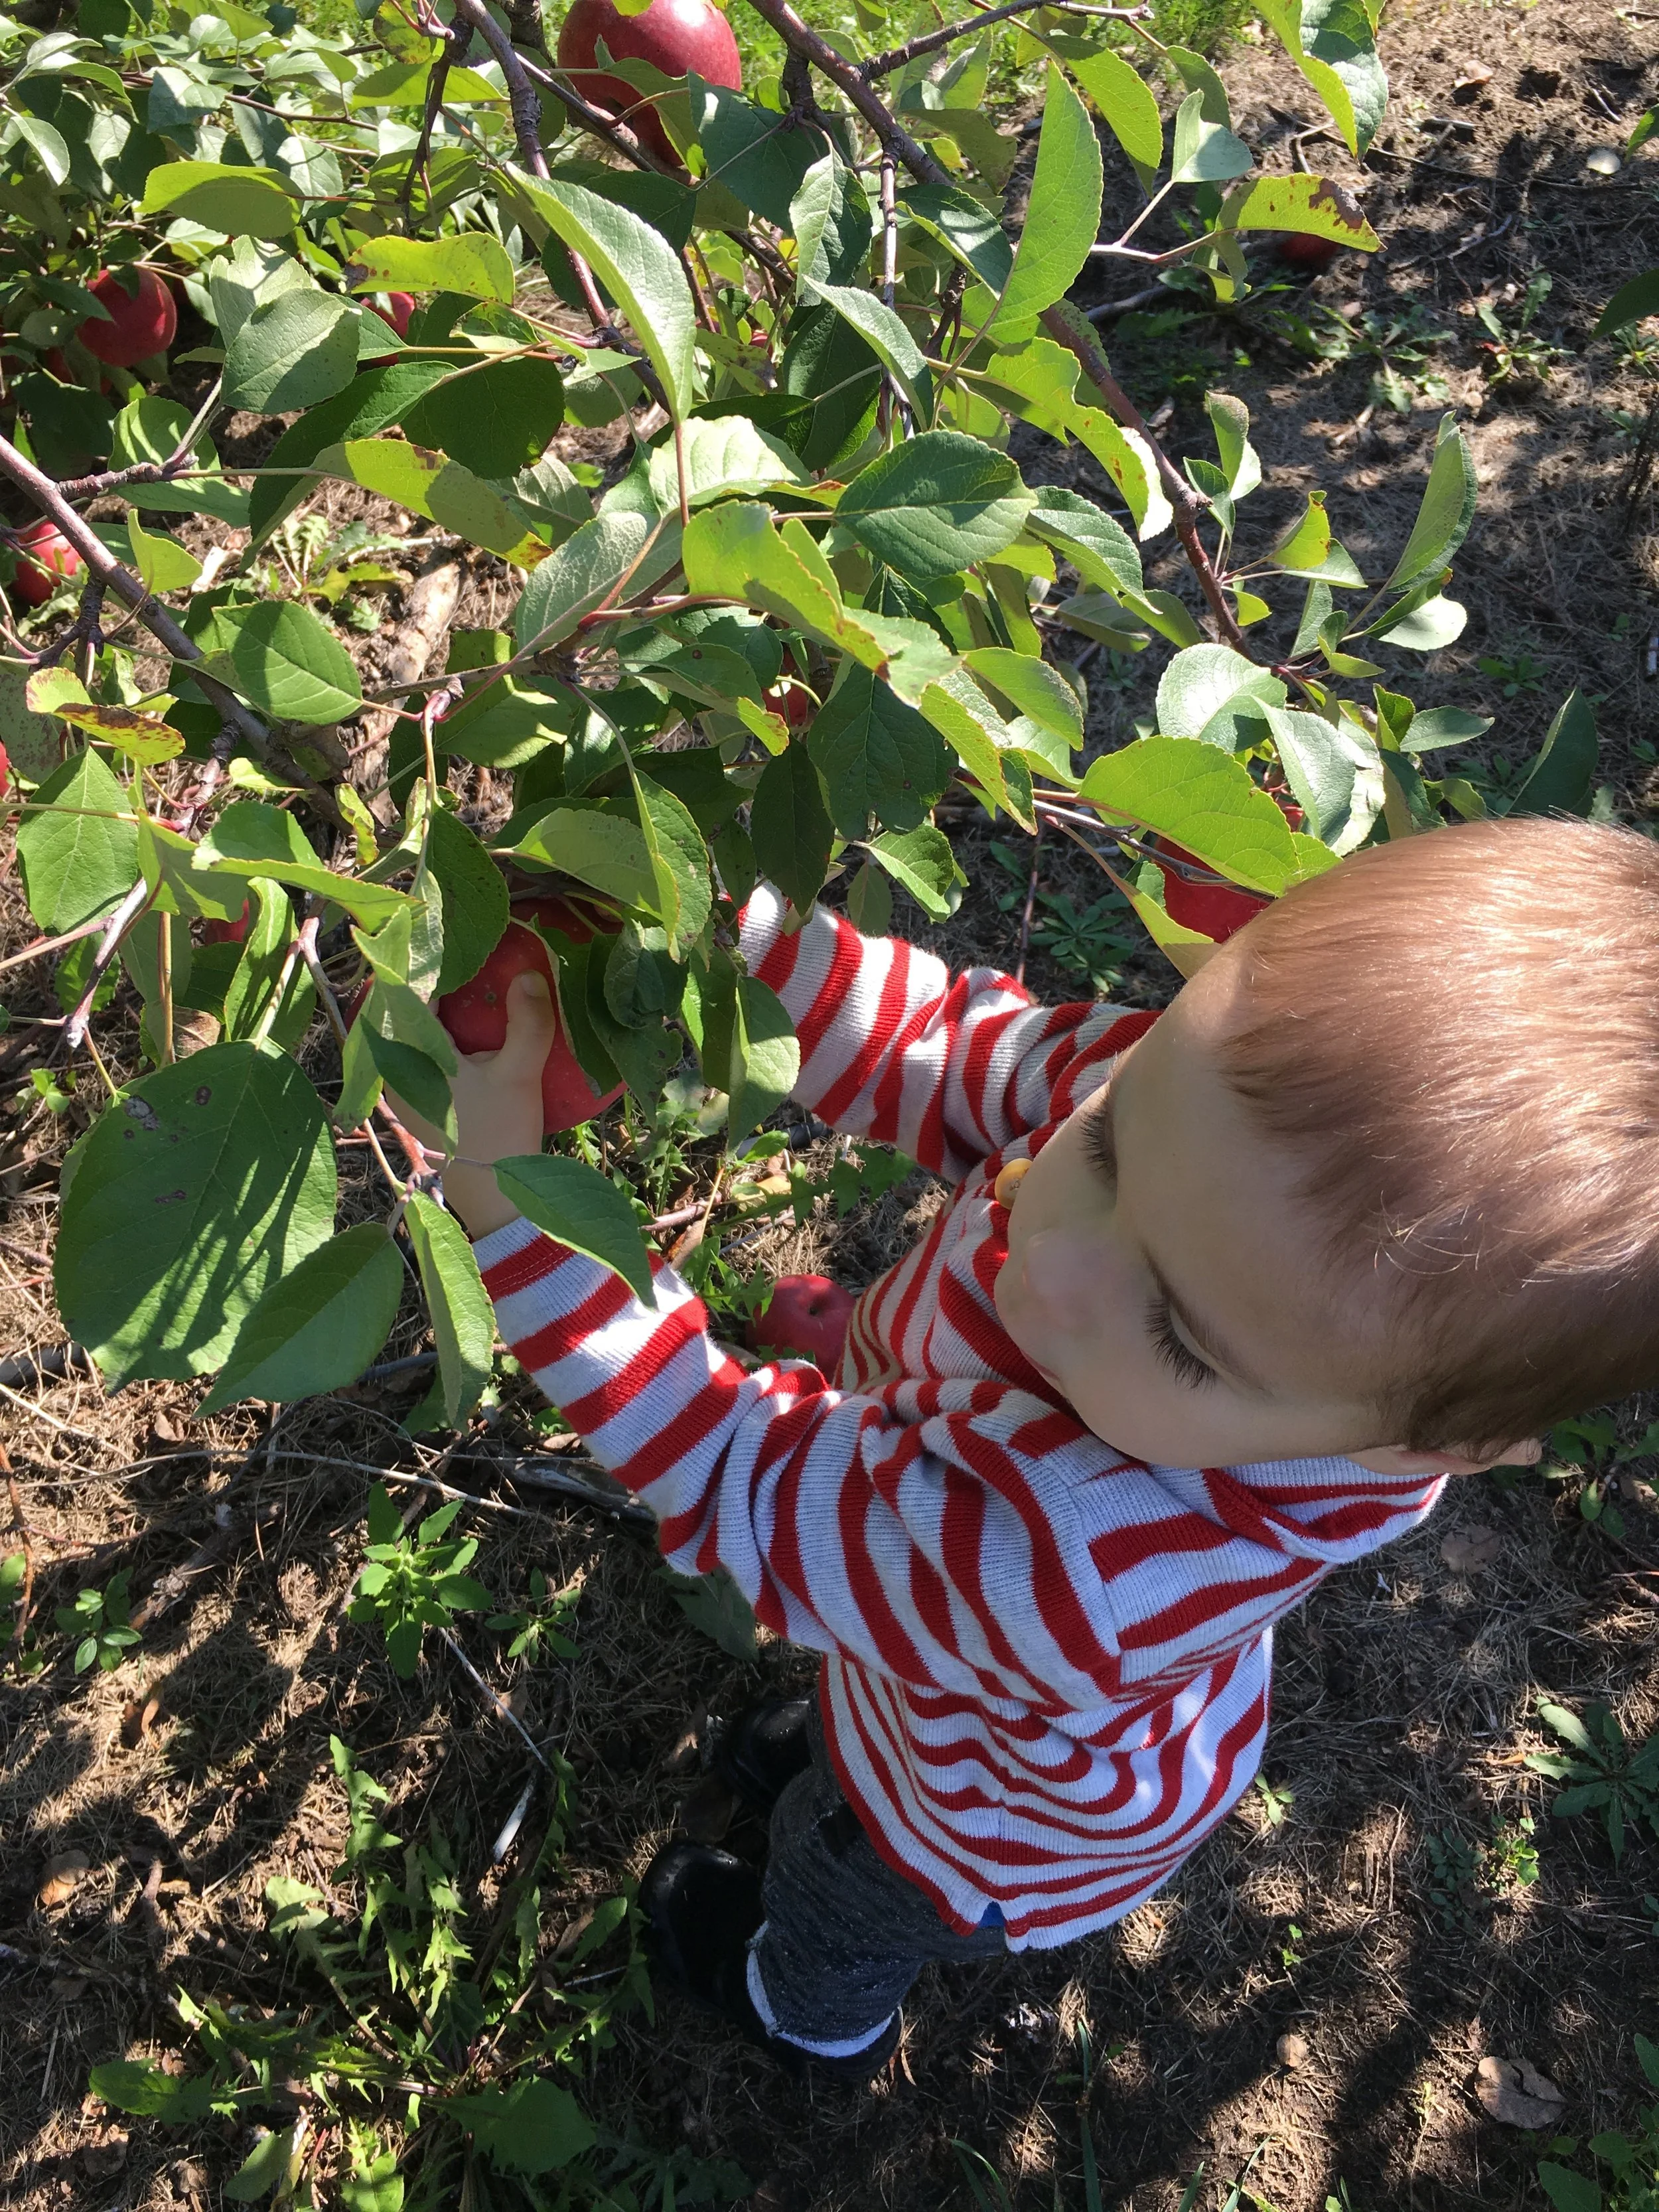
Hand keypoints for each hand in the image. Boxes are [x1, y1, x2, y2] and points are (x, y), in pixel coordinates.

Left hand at [391, 968, 556, 1238]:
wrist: (492, 1197)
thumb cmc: (500, 1133)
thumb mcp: (520, 1074)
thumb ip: (528, 1022)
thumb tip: (530, 971)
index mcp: (408, 1051)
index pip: (409, 986)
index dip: (431, 954)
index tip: (454, 929)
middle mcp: (394, 1064)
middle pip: (407, 1003)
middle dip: (435, 974)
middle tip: (468, 946)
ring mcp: (401, 1083)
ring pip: (412, 1026)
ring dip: (438, 1002)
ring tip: (471, 973)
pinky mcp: (416, 1097)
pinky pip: (421, 1048)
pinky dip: (440, 1028)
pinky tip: (470, 1020)